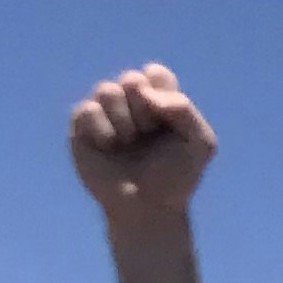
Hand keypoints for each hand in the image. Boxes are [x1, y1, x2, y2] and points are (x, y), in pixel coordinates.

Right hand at [67, 64, 214, 221]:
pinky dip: (104, 131)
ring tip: (129, 144)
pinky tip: (110, 148)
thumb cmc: (176, 177)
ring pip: (107, 90)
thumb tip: (146, 92)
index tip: (170, 122)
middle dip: (145, 111)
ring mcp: (104, 112)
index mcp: (158, 100)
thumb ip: (185, 109)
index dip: (163, 95)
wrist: (149, 208)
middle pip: (132, 79)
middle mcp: (129, 101)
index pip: (155, 73)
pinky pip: (87, 109)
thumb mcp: (201, 144)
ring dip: (124, 122)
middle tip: (149, 136)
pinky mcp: (81, 126)